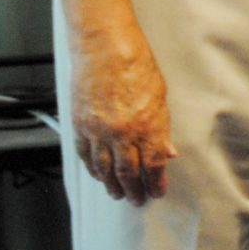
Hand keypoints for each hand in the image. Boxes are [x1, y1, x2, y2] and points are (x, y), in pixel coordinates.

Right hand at [69, 23, 176, 204]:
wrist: (104, 49)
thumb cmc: (136, 65)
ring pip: (105, 169)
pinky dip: (93, 169)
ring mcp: (98, 131)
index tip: (158, 191)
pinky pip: (86, 156)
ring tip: (118, 194)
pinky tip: (98, 175)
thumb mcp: (161, 97)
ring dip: (112, 185)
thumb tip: (167, 151)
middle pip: (128, 173)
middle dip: (135, 190)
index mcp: (147, 126)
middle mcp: (122, 134)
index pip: (153, 165)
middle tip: (137, 200)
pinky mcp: (80, 126)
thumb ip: (163, 128)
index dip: (156, 182)